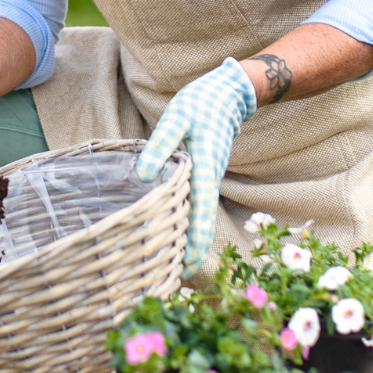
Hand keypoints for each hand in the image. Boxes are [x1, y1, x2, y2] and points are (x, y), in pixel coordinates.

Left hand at [135, 58, 257, 274]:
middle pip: (201, 224)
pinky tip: (173, 229)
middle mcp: (209, 179)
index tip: (187, 268)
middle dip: (190, 252)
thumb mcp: (176, 117)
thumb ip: (160, 145)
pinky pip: (196, 203)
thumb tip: (144, 176)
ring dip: (188, 239)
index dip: (194, 243)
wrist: (229, 92)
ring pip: (199, 216)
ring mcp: (208, 177)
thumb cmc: (201, 102)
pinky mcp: (203, 173)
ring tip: (171, 264)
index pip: (201, 214)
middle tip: (174, 279)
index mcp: (205, 170)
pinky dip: (188, 221)